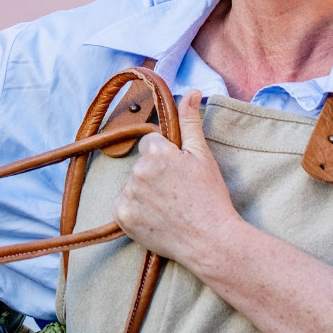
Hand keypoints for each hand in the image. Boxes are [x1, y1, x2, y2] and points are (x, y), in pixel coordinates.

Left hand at [113, 90, 239, 275]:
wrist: (210, 240)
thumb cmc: (210, 197)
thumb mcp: (203, 156)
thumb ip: (191, 122)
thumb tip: (191, 91)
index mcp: (157, 152)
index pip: (150, 143)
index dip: (166, 157)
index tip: (180, 174)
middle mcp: (138, 171)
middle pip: (140, 165)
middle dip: (154, 174)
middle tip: (177, 193)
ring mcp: (128, 195)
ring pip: (132, 185)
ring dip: (144, 193)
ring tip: (169, 207)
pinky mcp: (122, 216)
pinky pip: (123, 205)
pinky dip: (135, 211)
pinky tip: (156, 217)